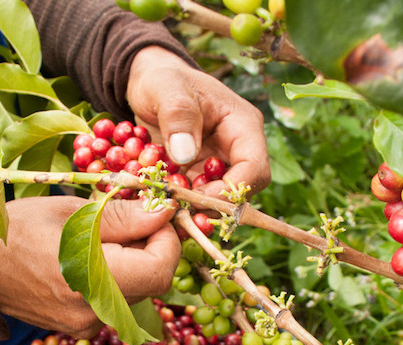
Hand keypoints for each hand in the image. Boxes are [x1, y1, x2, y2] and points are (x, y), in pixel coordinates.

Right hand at [0, 196, 179, 336]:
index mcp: (90, 280)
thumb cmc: (17, 230)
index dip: (168, 239)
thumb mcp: (72, 212)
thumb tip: (166, 212)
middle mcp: (93, 312)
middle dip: (153, 247)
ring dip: (135, 262)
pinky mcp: (81, 328)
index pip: (160, 270)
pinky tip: (92, 257)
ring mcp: (87, 325)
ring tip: (105, 236)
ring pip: (137, 292)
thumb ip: (124, 217)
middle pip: (153, 283)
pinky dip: (117, 277)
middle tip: (133, 217)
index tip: (157, 213)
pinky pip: (116, 301)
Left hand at [126, 46, 269, 196]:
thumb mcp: (166, 88)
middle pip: (241, 191)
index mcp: (242, 125)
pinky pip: (194, 198)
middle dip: (212, 204)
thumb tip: (186, 155)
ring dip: (193, 207)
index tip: (197, 197)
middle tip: (178, 208)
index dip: (231, 190)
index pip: (254, 168)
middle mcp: (236, 149)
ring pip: (218, 200)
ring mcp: (217, 165)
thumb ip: (178, 116)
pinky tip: (158, 199)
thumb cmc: (162, 79)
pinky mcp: (198, 175)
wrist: (148, 83)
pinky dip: (178, 203)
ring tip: (165, 202)